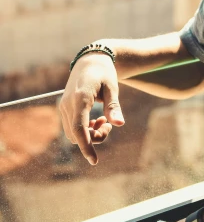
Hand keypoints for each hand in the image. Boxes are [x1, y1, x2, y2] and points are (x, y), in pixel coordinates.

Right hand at [59, 49, 124, 164]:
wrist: (90, 60)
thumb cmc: (104, 73)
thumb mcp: (112, 88)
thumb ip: (114, 107)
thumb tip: (120, 124)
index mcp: (80, 99)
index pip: (80, 129)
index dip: (86, 147)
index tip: (94, 161)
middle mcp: (68, 104)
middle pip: (77, 134)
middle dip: (94, 138)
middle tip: (109, 125)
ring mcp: (64, 106)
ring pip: (73, 133)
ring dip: (89, 134)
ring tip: (104, 121)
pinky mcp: (64, 107)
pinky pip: (72, 126)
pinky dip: (84, 129)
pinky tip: (96, 120)